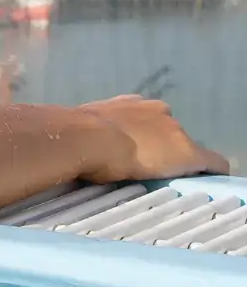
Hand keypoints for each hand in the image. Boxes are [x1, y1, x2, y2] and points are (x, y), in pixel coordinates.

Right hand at [78, 95, 229, 181]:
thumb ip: (90, 132)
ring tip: (166, 178)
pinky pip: (212, 163)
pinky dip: (210, 172)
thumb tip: (75, 144)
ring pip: (187, 148)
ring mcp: (175, 131)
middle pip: (171, 132)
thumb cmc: (75, 134)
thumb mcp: (82, 128)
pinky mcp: (190, 153)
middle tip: (147, 167)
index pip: (147, 120)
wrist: (85, 138)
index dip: (144, 138)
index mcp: (130, 104)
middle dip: (163, 147)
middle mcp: (156, 110)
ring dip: (178, 160)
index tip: (136, 152)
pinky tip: (207, 182)